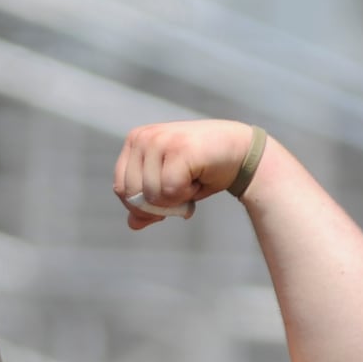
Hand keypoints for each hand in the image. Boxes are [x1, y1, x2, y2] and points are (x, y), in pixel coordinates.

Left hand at [112, 119, 254, 228]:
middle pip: (133, 194)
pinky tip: (198, 177)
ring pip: (151, 195)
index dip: (141, 206)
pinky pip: (170, 191)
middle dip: (159, 204)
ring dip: (176, 198)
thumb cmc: (203, 169)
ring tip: (192, 178)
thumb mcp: (169, 188)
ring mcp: (159, 140)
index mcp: (135, 141)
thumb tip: (132, 224)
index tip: (164, 201)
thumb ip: (148, 205)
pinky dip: (186, 194)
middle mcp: (143, 137)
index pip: (121, 188)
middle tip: (182, 188)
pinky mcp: (178, 149)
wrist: (241, 152)